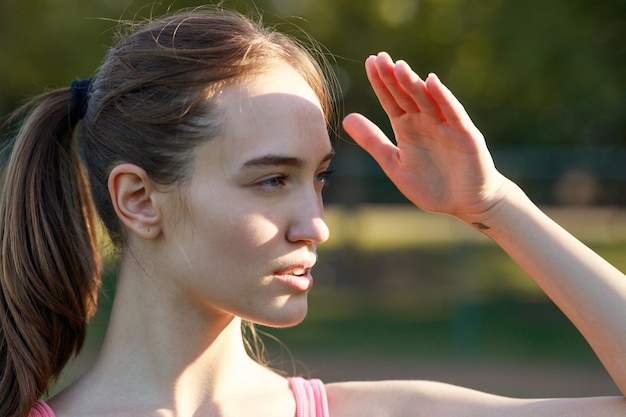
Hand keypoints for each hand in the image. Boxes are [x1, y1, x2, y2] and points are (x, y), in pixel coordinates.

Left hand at [343, 52, 505, 220]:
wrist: (464, 203)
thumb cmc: (430, 185)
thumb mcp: (394, 164)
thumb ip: (372, 141)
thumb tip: (346, 117)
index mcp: (407, 128)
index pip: (391, 100)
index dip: (380, 83)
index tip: (369, 62)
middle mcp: (425, 122)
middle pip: (407, 95)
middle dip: (393, 77)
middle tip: (379, 58)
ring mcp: (446, 126)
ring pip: (428, 100)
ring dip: (414, 84)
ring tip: (399, 67)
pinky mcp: (465, 135)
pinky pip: (453, 113)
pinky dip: (444, 98)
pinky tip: (432, 83)